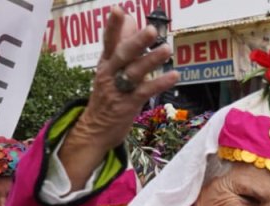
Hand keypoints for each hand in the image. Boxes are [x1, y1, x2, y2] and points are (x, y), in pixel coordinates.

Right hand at [60, 7, 178, 190]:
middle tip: (150, 29)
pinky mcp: (128, 104)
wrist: (94, 129)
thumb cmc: (107, 95)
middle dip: (136, 41)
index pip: (108, 40)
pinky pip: (146, 92)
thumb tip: (131, 19)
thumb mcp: (110, 68)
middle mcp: (110, 73)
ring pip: (135, 72)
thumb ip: (121, 44)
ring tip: (167, 49)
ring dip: (151, 60)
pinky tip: (175, 75)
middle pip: (123, 54)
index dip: (113, 26)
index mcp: (106, 62)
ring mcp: (119, 89)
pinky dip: (160, 83)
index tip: (118, 10)